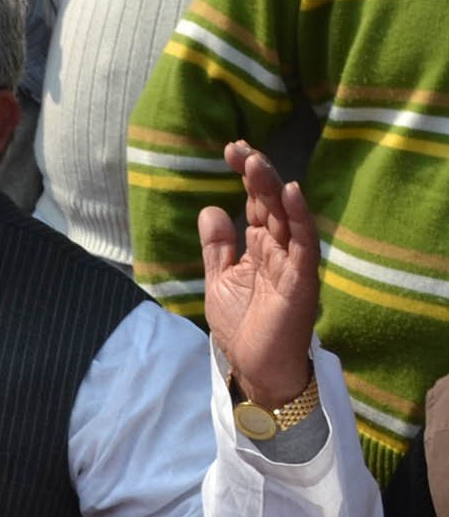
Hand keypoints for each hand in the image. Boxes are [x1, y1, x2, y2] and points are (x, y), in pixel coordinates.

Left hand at [200, 141, 318, 408]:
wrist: (257, 368)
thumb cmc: (242, 326)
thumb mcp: (219, 280)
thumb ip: (217, 247)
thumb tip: (211, 209)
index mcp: (260, 248)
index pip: (255, 203)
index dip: (246, 177)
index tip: (230, 149)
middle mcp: (279, 250)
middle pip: (271, 204)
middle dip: (257, 175)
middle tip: (240, 148)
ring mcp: (292, 264)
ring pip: (287, 218)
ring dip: (274, 189)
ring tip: (258, 162)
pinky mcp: (301, 281)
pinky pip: (304, 245)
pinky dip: (300, 219)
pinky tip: (290, 194)